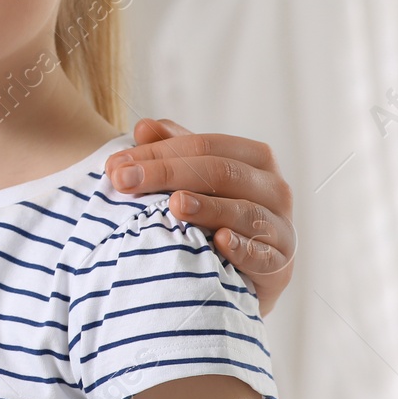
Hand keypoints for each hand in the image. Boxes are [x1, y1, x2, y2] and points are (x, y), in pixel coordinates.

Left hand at [105, 118, 294, 314]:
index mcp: (254, 159)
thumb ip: (172, 151)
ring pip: (245, 211)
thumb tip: (143, 127)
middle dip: (168, 174)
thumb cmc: (215, 213)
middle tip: (124, 182)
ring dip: (208, 207)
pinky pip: (263, 256)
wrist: (243, 271)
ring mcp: (281, 228)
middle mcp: (274, 189)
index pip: (204, 147)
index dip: (159, 152)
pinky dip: (242, 247)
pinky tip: (219, 241)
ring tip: (175, 204)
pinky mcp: (280, 266)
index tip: (115, 166)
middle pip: (221, 172)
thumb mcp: (193, 178)